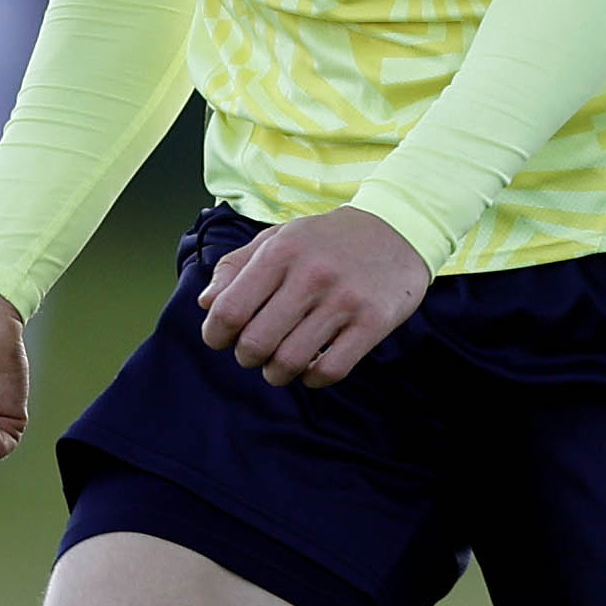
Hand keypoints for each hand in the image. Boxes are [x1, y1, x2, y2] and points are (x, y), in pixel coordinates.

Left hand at [197, 207, 433, 387]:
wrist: (399, 227)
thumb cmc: (328, 239)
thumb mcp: (279, 237)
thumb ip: (237, 266)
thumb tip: (206, 304)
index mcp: (281, 252)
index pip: (229, 310)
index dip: (216, 335)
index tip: (221, 339)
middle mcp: (311, 275)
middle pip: (256, 343)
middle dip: (246, 357)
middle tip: (254, 353)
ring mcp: (344, 300)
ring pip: (290, 362)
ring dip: (277, 373)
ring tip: (280, 364)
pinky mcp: (373, 322)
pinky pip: (331, 370)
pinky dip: (312, 379)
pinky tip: (312, 367)